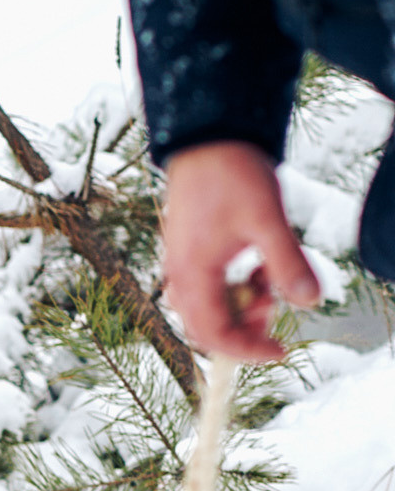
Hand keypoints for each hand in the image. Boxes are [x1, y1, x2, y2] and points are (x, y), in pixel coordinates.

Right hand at [160, 140, 320, 362]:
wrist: (208, 139)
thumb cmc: (233, 176)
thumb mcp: (268, 221)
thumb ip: (288, 264)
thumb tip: (311, 302)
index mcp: (193, 274)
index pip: (214, 334)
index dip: (247, 349)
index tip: (280, 351)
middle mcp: (179, 276)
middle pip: (207, 328)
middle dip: (245, 328)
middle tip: (276, 305)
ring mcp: (180, 264)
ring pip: (207, 309)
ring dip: (241, 307)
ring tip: (268, 279)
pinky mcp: (187, 253)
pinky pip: (207, 288)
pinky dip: (234, 289)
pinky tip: (256, 265)